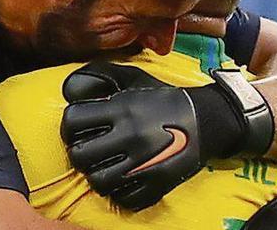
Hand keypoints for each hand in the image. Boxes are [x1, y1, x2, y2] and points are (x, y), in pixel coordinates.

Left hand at [61, 61, 246, 210]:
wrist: (207, 119)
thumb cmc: (165, 99)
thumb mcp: (135, 80)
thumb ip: (104, 78)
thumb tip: (72, 86)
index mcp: (122, 108)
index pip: (73, 120)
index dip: (69, 126)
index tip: (76, 129)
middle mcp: (130, 135)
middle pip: (80, 155)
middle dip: (79, 153)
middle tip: (87, 151)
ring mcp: (144, 162)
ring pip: (98, 181)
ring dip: (96, 175)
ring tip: (103, 168)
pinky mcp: (157, 183)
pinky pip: (124, 198)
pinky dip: (119, 192)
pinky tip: (122, 180)